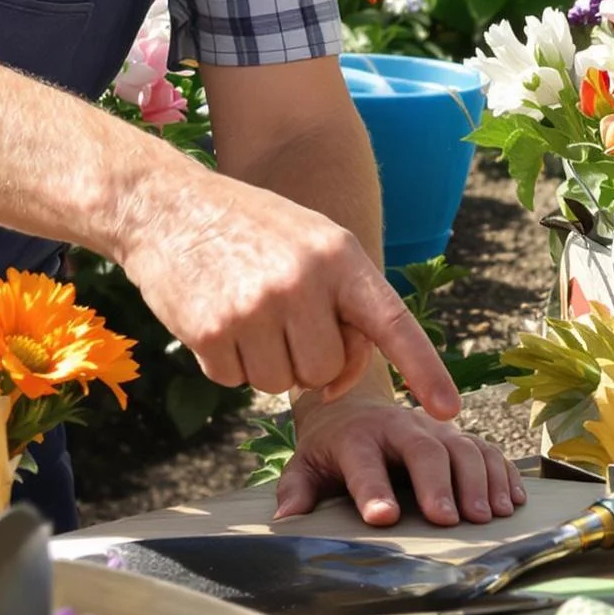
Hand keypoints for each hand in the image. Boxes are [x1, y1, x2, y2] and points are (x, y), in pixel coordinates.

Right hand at [114, 165, 459, 418]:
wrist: (165, 205)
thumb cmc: (249, 229)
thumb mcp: (311, 243)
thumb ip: (342, 304)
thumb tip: (338, 385)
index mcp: (337, 255)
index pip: (392, 321)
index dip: (425, 368)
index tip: (449, 409)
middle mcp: (302, 282)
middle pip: (328, 370)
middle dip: (309, 358)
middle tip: (281, 315)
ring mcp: (255, 309)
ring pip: (283, 384)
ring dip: (267, 361)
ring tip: (245, 309)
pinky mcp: (212, 334)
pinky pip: (238, 382)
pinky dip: (229, 361)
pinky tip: (216, 315)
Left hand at [274, 392, 526, 526]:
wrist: (355, 406)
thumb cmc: (332, 448)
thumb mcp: (306, 463)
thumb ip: (297, 489)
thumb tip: (287, 519)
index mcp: (356, 438)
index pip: (363, 463)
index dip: (372, 490)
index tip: (382, 518)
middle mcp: (399, 427)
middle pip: (424, 450)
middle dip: (437, 484)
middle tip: (447, 521)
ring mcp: (433, 429)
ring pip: (463, 447)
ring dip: (478, 482)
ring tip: (486, 517)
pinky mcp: (458, 435)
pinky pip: (487, 450)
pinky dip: (503, 474)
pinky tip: (510, 502)